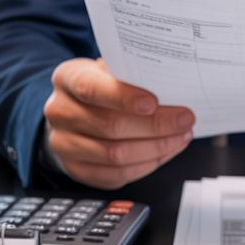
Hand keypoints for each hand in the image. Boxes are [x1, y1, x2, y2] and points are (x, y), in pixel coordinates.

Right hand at [44, 58, 194, 188]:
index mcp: (67, 79)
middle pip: (110, 125)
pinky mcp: (78, 170)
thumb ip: (130, 73)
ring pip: (115, 154)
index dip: (124, 97)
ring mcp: (65, 145)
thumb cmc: (98, 89)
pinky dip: (148, 164)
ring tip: (181, 135)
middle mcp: (60, 112)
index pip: (92, 88)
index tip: (153, 102)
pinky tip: (166, 151)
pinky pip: (117, 174)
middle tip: (184, 119)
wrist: (72, 113)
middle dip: (155, 125)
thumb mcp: (108, 69)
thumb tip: (168, 82)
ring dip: (156, 147)